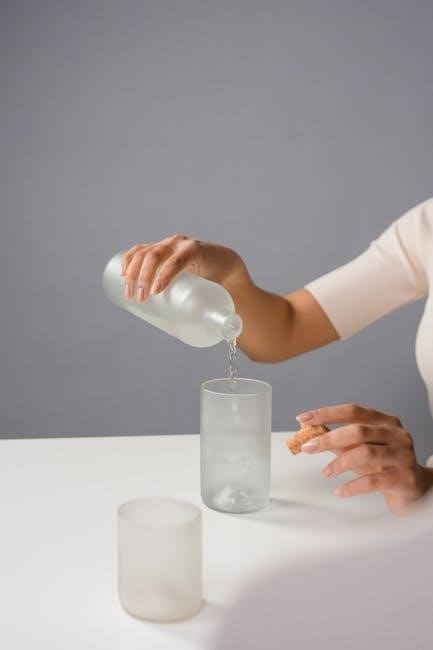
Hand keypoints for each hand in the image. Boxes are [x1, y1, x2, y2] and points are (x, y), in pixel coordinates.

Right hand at [120, 234, 248, 302]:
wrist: (223, 261)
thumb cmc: (223, 279)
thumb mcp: (224, 286)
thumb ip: (224, 305)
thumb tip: (227, 332)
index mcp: (195, 250)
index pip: (176, 260)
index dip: (165, 275)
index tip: (155, 292)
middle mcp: (179, 243)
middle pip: (155, 256)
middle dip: (143, 278)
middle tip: (141, 300)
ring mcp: (167, 244)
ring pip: (144, 252)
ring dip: (132, 272)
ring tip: (129, 294)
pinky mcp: (159, 249)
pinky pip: (139, 250)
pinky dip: (128, 260)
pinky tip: (122, 274)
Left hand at [296, 403, 432, 513]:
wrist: (415, 490)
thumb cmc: (383, 466)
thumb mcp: (360, 448)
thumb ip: (337, 440)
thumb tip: (307, 430)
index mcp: (385, 421)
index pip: (353, 411)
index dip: (327, 413)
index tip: (303, 418)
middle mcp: (396, 435)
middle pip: (359, 430)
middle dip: (329, 438)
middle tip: (307, 447)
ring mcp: (402, 456)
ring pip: (366, 454)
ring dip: (339, 463)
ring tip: (325, 472)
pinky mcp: (403, 479)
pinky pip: (373, 481)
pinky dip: (352, 486)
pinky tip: (339, 491)